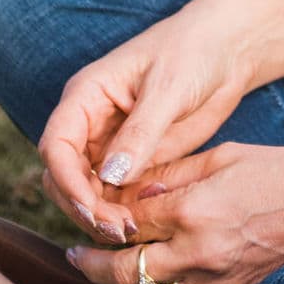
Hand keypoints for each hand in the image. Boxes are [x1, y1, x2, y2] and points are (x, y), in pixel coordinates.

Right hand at [39, 5, 252, 243]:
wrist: (227, 51)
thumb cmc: (193, 52)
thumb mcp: (168, 88)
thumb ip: (140, 132)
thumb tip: (109, 176)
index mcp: (86, 95)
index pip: (56, 145)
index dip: (66, 180)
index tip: (89, 207)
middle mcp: (90, 124)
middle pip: (64, 176)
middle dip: (83, 205)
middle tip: (117, 229)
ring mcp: (111, 146)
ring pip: (87, 192)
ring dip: (100, 216)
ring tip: (130, 232)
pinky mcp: (134, 162)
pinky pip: (115, 196)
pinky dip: (120, 214)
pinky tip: (141, 225)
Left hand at [63, 139, 283, 283]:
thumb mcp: (225, 156)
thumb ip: (175, 175)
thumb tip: (135, 189)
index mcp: (194, 210)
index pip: (128, 221)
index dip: (103, 218)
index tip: (87, 214)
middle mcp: (197, 253)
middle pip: (126, 270)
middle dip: (93, 264)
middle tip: (74, 255)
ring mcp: (214, 282)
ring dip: (123, 283)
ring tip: (107, 269)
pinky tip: (151, 280)